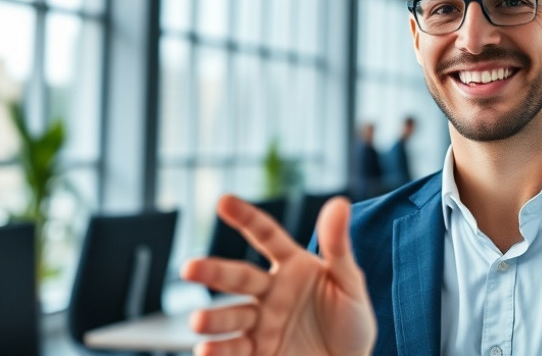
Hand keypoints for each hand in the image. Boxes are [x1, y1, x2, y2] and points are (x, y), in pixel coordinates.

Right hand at [181, 195, 376, 355]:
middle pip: (240, 278)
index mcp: (292, 265)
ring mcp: (262, 323)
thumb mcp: (350, 281)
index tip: (224, 201)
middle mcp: (270, 291)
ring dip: (214, 319)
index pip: (267, 236)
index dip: (247, 218)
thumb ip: (338, 246)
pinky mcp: (258, 352)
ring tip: (197, 322)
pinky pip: (236, 350)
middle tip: (189, 268)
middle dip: (214, 272)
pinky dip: (220, 351)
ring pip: (232, 316)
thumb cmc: (352, 318)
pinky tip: (205, 350)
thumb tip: (339, 202)